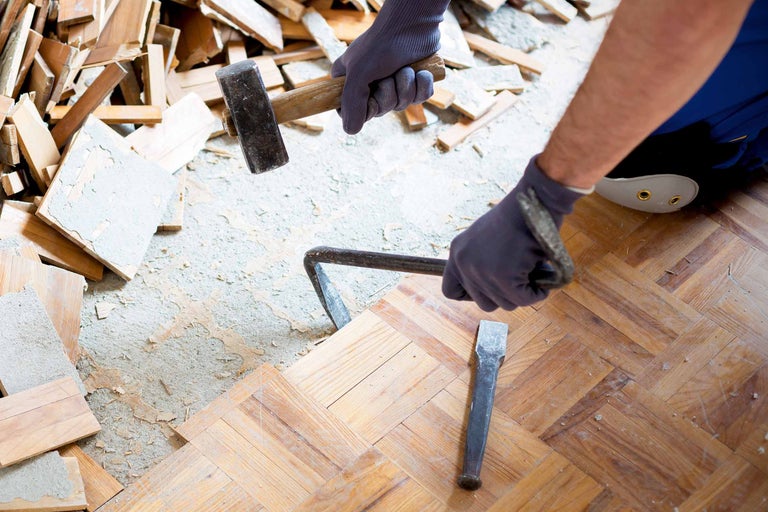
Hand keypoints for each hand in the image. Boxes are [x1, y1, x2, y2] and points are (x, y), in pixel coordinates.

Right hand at [331, 0, 448, 133]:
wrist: (413, 23)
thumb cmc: (381, 44)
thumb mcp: (359, 74)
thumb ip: (352, 103)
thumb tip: (350, 132)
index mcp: (351, 81)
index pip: (352, 113)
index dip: (365, 110)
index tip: (369, 98)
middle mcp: (371, 84)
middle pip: (380, 111)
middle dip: (389, 95)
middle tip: (387, 76)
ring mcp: (394, 83)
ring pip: (402, 105)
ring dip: (406, 87)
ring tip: (405, 68)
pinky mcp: (415, 81)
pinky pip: (421, 99)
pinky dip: (422, 85)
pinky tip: (420, 71)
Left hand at [442, 156, 585, 311]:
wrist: (534, 200)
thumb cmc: (518, 217)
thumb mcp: (487, 238)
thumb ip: (482, 261)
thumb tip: (494, 291)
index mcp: (457, 252)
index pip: (451, 291)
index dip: (472, 295)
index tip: (492, 289)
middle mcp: (464, 263)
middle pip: (483, 303)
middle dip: (505, 294)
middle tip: (520, 277)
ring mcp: (482, 271)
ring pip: (505, 304)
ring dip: (523, 292)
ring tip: (532, 269)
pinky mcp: (503, 277)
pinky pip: (523, 300)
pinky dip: (537, 292)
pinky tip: (543, 274)